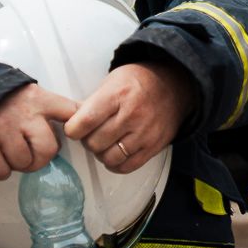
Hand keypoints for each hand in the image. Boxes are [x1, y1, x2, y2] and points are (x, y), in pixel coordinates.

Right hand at [0, 82, 77, 179]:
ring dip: (19, 163)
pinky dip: (1, 170)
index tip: (72, 136)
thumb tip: (80, 118)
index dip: (76, 128)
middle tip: (33, 153)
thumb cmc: (7, 100)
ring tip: (12, 151)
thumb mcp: (33, 94)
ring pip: (24, 163)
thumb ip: (53, 108)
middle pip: (48, 150)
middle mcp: (24, 116)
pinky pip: (2, 172)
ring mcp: (3, 131)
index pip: (71, 113)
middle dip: (41, 157)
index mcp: (41, 100)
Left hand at [65, 63, 195, 174]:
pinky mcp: (154, 146)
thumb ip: (92, 102)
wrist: (175, 85)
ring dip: (102, 153)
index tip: (75, 128)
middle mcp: (132, 114)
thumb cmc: (140, 82)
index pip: (85, 122)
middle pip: (94, 143)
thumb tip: (72, 124)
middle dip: (88, 140)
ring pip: (108, 158)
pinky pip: (126, 166)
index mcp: (118, 94)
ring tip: (106, 142)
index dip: (73, 130)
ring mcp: (145, 132)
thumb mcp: (113, 80)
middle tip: (93, 132)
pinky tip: (116, 152)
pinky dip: (116, 163)